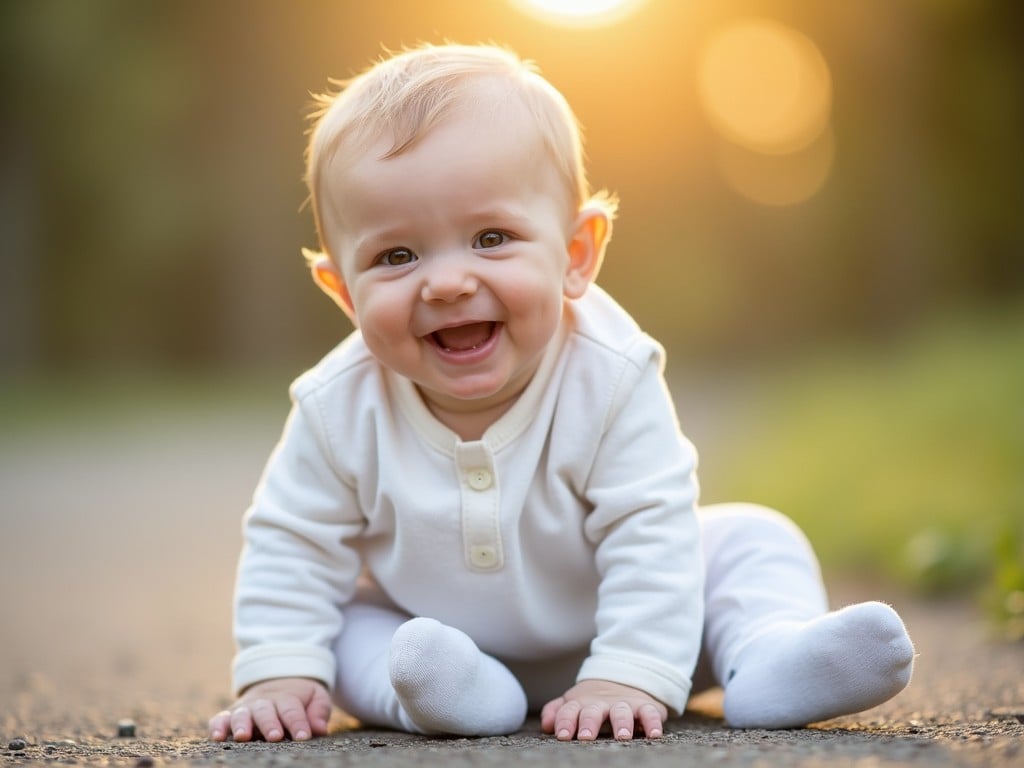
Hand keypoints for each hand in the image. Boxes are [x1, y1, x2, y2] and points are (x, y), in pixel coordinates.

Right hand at [208, 678, 331, 741]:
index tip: (304, 737)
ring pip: (241, 714)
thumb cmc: (300, 697)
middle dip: (269, 724)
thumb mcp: (316, 697)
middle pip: (265, 711)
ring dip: (241, 725)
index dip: (298, 723)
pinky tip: (218, 737)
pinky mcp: (230, 715)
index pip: (292, 709)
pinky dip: (217, 726)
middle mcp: (263, 703)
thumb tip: (320, 729)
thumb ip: (319, 711)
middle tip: (275, 736)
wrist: (277, 681)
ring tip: (243, 736)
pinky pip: (220, 719)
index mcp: (286, 697)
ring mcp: (246, 709)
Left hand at [541, 679, 667, 740]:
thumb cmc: (593, 700)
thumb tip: (546, 725)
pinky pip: (649, 712)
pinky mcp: (644, 706)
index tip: (562, 735)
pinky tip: (653, 734)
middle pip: (592, 711)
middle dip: (588, 723)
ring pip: (621, 711)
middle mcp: (601, 703)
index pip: (569, 711)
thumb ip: (558, 711)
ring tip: (621, 736)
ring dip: (621, 722)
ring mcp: (623, 704)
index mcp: (581, 704)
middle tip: (585, 736)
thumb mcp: (574, 703)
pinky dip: (652, 721)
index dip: (565, 722)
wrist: (624, 680)